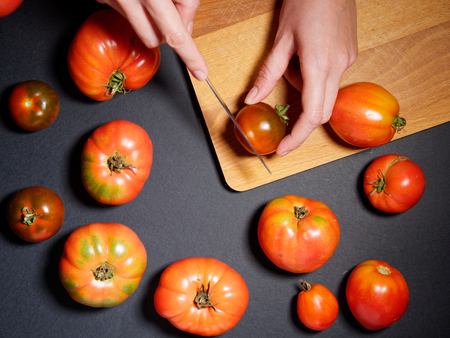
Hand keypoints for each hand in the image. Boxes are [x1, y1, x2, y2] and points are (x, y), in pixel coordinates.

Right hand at [97, 0, 207, 80]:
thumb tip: (186, 27)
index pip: (179, 29)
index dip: (191, 54)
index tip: (200, 71)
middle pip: (161, 38)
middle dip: (172, 33)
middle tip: (176, 21)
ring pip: (144, 32)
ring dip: (153, 25)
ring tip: (151, 1)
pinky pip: (124, 14)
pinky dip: (132, 8)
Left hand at [244, 0, 357, 155]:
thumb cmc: (307, 0)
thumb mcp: (282, 39)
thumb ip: (269, 73)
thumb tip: (253, 99)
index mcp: (320, 65)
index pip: (312, 115)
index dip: (298, 137)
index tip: (284, 149)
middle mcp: (339, 67)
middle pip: (322, 111)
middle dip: (301, 117)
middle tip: (284, 107)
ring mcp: (348, 61)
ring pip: (325, 94)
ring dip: (306, 89)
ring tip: (295, 58)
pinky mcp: (350, 55)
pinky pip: (331, 79)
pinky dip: (315, 77)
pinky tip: (307, 53)